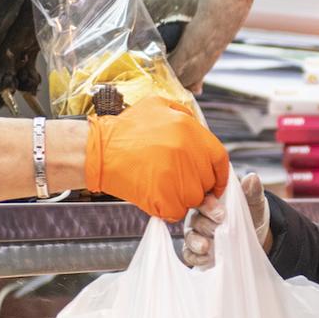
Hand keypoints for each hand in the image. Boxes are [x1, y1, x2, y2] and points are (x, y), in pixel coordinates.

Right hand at [84, 100, 229, 222]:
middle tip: (178, 182)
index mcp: (189, 130)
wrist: (98, 150)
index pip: (220, 159)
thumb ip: (185, 114)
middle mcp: (187, 153)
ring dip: (182, 197)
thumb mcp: (158, 105)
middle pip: (207, 181)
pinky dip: (169, 209)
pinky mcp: (163, 198)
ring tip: (162, 186)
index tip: (214, 182)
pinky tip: (155, 196)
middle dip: (197, 185)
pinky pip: (177, 211)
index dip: (219, 174)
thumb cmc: (125, 129)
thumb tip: (201, 131)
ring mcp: (176, 177)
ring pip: (194, 198)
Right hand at [182, 172, 269, 267]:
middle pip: (195, 218)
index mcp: (211, 199)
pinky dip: (195, 256)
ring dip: (196, 241)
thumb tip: (252, 178)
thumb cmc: (251, 215)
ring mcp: (196, 232)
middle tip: (217, 228)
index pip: (202, 198)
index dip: (209, 205)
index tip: (222, 213)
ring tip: (206, 246)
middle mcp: (200, 215)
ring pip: (189, 235)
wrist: (255, 237)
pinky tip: (205, 258)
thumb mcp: (255, 203)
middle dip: (205, 224)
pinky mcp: (195, 250)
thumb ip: (252, 192)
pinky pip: (188, 253)